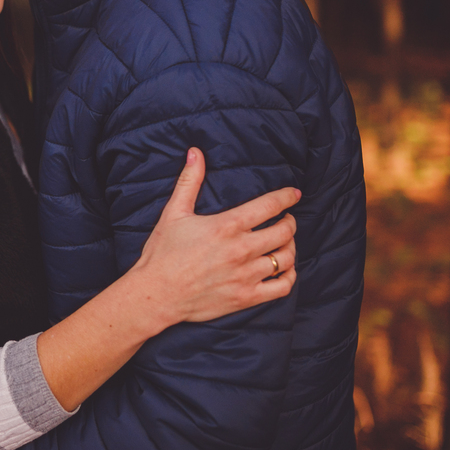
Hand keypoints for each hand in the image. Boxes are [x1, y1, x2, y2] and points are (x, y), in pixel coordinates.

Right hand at [127, 148, 298, 331]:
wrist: (156, 294)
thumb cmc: (162, 253)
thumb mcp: (174, 213)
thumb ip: (189, 181)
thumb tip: (195, 152)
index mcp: (227, 226)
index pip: (269, 206)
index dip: (286, 197)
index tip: (293, 194)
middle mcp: (241, 250)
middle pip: (285, 231)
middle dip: (290, 222)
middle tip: (285, 220)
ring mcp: (246, 275)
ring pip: (286, 258)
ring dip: (290, 247)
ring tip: (283, 243)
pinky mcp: (247, 297)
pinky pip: (283, 287)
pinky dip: (289, 276)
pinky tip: (283, 269)